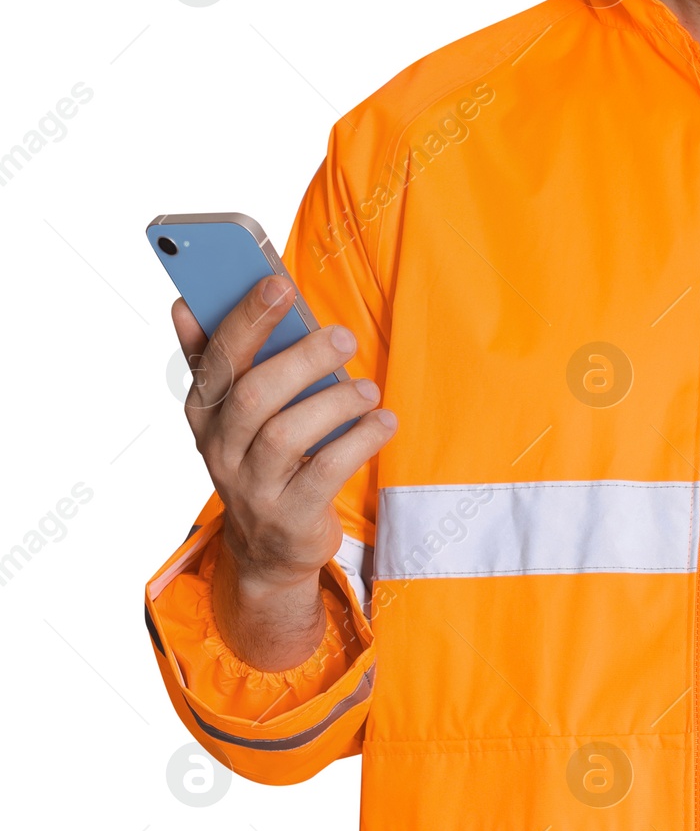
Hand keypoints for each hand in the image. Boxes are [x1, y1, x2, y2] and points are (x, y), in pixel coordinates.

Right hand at [172, 275, 395, 669]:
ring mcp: (252, 486)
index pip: (216, 357)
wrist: (269, 548)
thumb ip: (223, 361)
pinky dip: (358, 442)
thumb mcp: (236, 416)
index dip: (245, 318)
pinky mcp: (290, 516)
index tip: (275, 282)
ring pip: (286, 434)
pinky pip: (325, 472)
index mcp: (205, 413)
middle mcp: (220, 448)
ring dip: (333, 403)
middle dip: (299, 358)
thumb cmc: (263, 461)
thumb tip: (186, 304)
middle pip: (252, 394)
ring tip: (368, 389)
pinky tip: (383, 422)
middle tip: (343, 337)